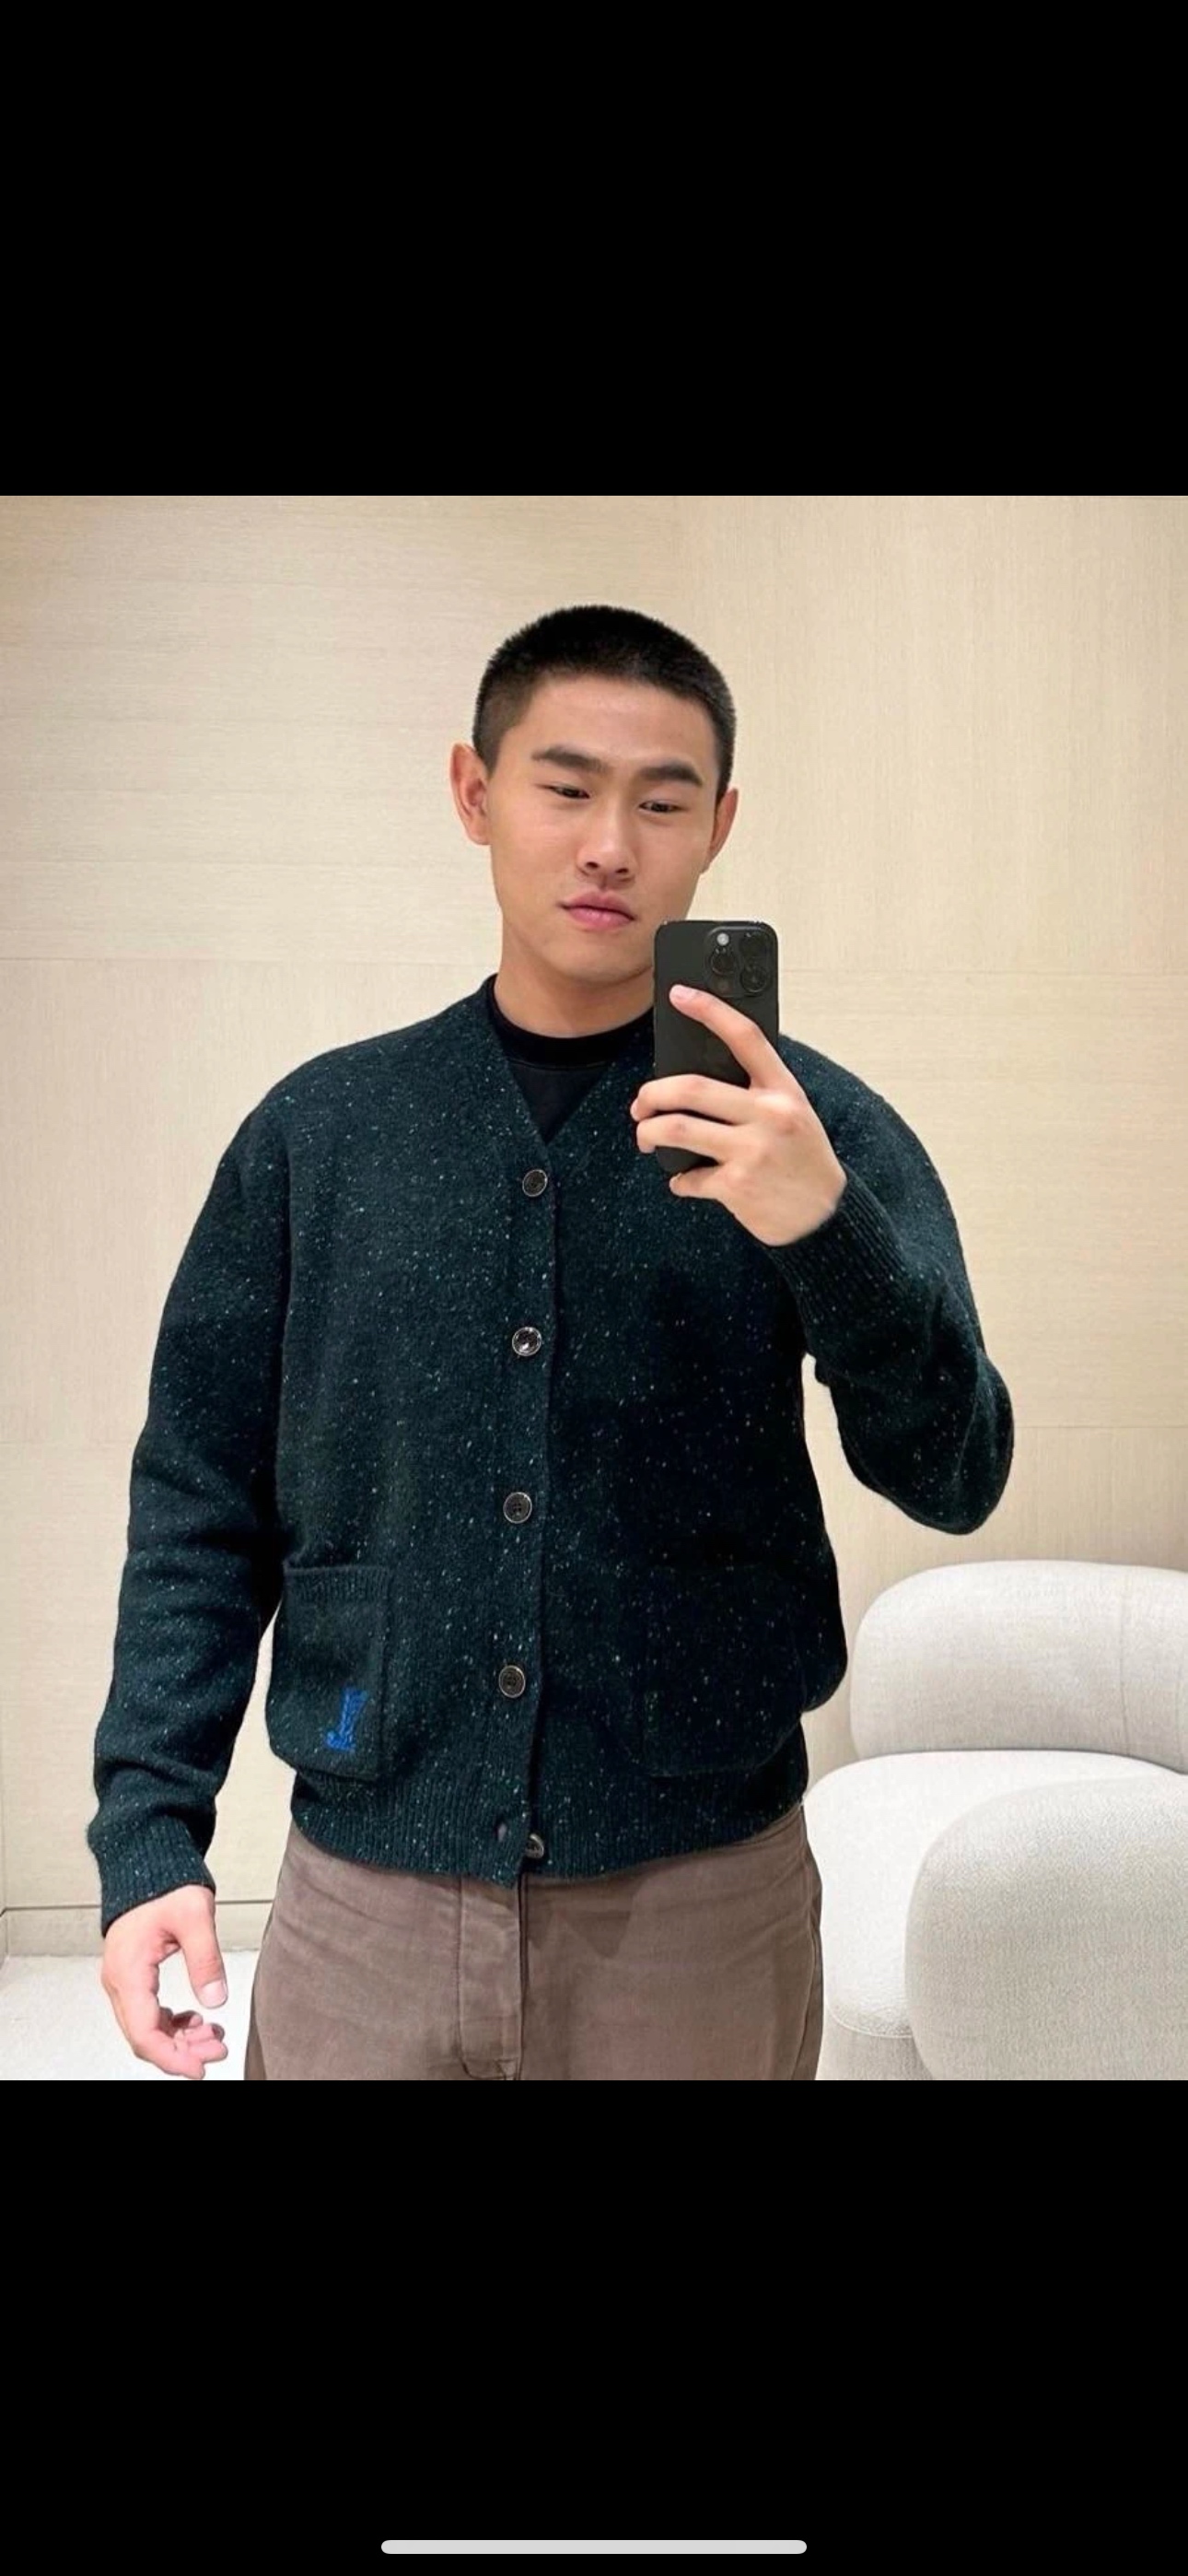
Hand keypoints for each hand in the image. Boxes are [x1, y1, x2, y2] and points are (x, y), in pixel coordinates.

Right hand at [101, 1885, 229, 2079]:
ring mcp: (124, 1980)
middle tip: (218, 2049)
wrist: (146, 1862)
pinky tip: (199, 2021)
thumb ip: (206, 1959)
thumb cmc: (165, 1884)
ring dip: (180, 2039)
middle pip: (144, 2036)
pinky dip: (174, 2024)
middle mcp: (119, 1981)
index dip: (171, 2057)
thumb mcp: (194, 1915)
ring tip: (214, 2036)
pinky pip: (149, 2013)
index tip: (200, 2069)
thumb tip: (216, 2001)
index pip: (144, 2033)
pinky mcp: (134, 1976)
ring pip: (147, 2027)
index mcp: (128, 1971)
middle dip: (181, 2051)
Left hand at [630, 982, 847, 1248]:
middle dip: (652, 1093)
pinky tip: (686, 1180)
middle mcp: (769, 1115)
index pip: (745, 1037)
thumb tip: (699, 1076)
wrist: (824, 1215)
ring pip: (678, 1129)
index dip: (710, 1010)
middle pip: (691, 1088)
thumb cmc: (803, 1160)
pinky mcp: (738, 1186)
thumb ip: (758, 1092)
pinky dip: (679, 1180)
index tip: (680, 994)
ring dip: (650, 1132)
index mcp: (784, 1090)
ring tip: (647, 1136)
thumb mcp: (794, 1114)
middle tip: (642, 1103)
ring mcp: (752, 1151)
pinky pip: (688, 1177)